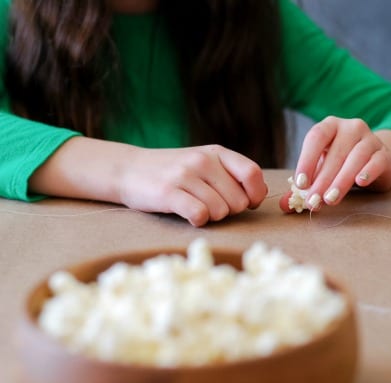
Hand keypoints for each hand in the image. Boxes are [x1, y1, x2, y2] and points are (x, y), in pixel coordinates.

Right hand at [120, 145, 267, 225]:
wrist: (129, 169)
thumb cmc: (175, 172)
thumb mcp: (206, 163)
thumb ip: (233, 175)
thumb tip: (260, 194)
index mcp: (217, 152)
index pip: (252, 173)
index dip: (255, 194)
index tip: (247, 203)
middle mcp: (203, 160)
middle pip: (238, 201)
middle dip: (228, 210)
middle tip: (209, 203)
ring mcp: (185, 175)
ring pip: (220, 211)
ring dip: (211, 216)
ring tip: (195, 206)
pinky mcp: (169, 192)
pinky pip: (200, 215)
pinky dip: (198, 220)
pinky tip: (188, 214)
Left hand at [279, 116, 390, 211]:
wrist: (378, 161)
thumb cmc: (342, 164)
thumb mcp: (321, 171)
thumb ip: (303, 187)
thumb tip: (283, 205)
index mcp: (330, 126)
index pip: (316, 137)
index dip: (307, 160)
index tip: (300, 184)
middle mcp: (351, 127)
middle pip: (335, 153)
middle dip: (322, 180)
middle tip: (314, 201)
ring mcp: (370, 138)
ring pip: (356, 157)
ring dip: (342, 180)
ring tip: (331, 199)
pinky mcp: (385, 154)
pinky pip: (377, 161)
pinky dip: (368, 171)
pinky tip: (360, 183)